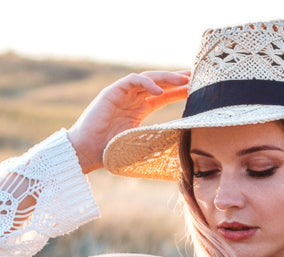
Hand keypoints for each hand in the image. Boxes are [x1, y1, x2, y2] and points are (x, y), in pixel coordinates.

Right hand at [68, 71, 189, 173]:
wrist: (86, 153)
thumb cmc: (111, 153)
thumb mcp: (141, 145)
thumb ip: (157, 140)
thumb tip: (182, 146)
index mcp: (139, 109)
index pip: (163, 96)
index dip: (179, 91)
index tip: (197, 90)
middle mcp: (132, 98)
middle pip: (159, 83)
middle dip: (177, 79)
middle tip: (196, 77)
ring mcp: (122, 93)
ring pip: (148, 78)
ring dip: (167, 78)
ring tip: (184, 80)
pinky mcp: (111, 92)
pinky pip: (132, 81)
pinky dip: (146, 83)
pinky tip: (159, 91)